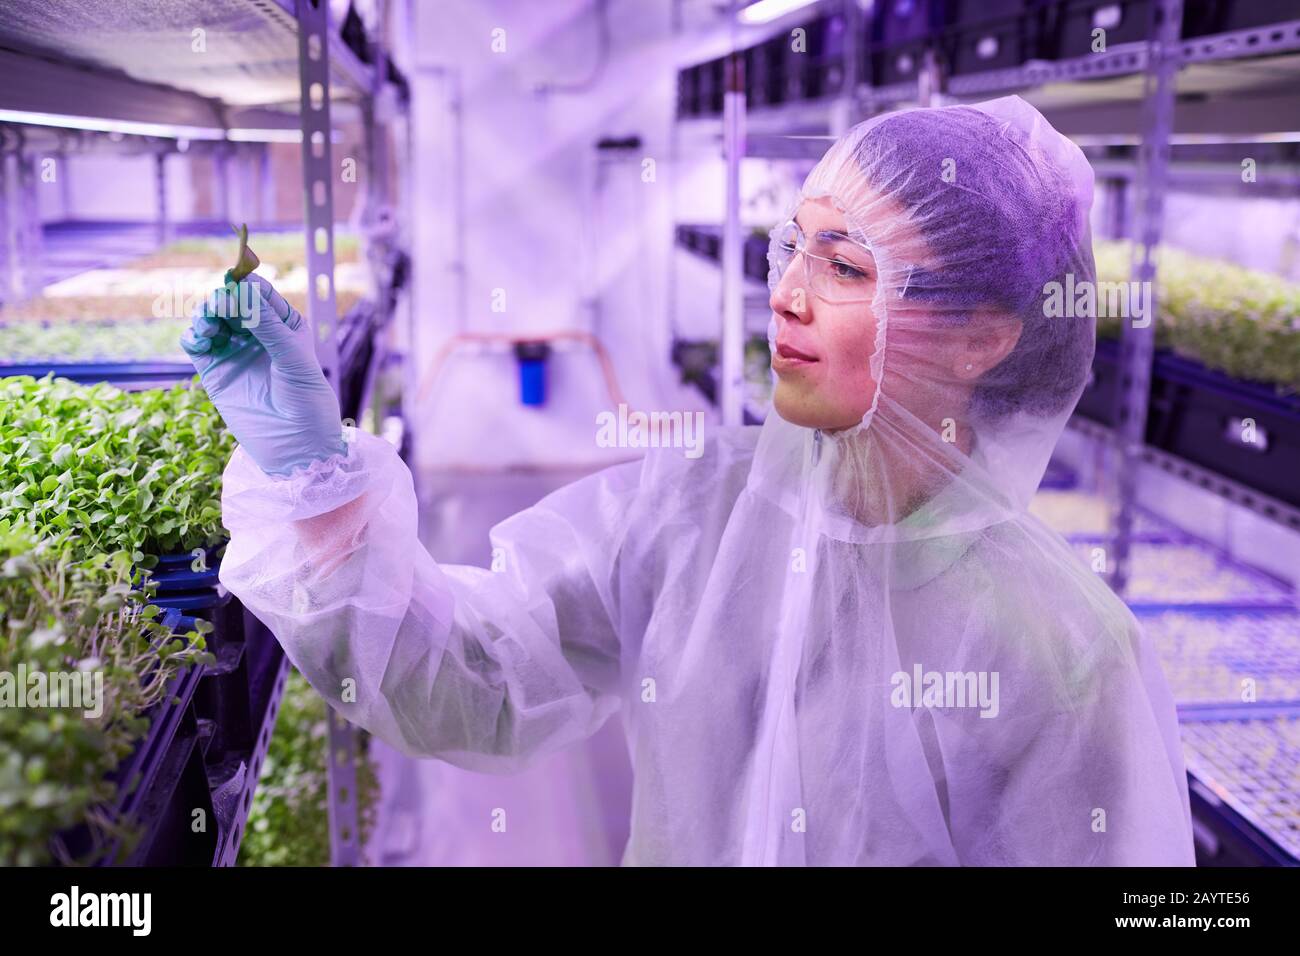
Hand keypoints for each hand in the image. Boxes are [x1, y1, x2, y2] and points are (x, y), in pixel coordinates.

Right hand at [181, 273, 346, 476]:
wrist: (296, 443)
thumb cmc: (305, 399)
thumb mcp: (291, 356)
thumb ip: (266, 324)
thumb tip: (241, 291)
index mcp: (284, 323)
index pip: (260, 292)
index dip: (245, 284)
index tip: (235, 284)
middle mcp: (257, 333)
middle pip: (231, 301)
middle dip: (222, 298)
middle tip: (220, 305)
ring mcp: (234, 350)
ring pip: (210, 318)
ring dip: (205, 314)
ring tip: (210, 325)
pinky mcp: (215, 369)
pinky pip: (195, 343)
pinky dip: (192, 335)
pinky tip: (201, 340)